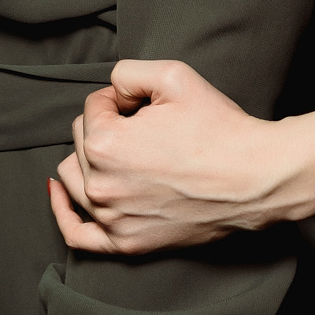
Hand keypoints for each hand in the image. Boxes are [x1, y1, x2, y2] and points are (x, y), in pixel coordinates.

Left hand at [50, 59, 284, 255]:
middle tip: (150, 127)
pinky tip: (59, 192)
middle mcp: (100, 184)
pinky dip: (63, 212)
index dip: (123, 99)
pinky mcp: (127, 243)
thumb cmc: (219, 128)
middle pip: (82, 140)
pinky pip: (77, 234)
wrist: (255, 178)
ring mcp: (112, 218)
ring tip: (125, 152)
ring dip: (91, 159)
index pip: (95, 106)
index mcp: (105, 143)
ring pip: (75, 178)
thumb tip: (114, 91)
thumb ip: (128, 72)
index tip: (150, 105)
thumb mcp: (174, 75)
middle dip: (109, 126)